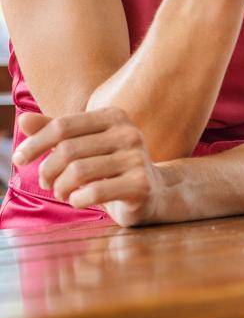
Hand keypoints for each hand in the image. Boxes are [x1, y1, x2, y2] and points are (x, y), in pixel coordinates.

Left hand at [12, 108, 170, 226]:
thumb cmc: (111, 167)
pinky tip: (78, 201)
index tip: (18, 159)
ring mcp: (137, 158)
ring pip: (78, 172)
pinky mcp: (141, 185)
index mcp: (114, 116)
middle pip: (68, 150)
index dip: (35, 143)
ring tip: (62, 193)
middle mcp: (128, 133)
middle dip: (48, 170)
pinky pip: (94, 192)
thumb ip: (56, 132)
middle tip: (46, 183)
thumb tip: (23, 119)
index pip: (63, 126)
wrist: (153, 192)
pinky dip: (77, 200)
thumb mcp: (83, 146)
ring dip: (61, 187)